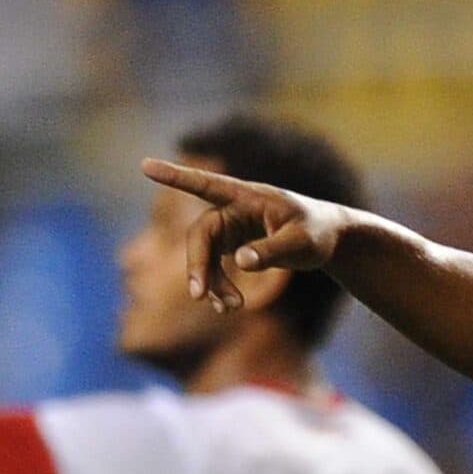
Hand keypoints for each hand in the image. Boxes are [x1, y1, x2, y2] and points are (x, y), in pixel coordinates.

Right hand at [141, 158, 350, 312]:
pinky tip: (229, 307)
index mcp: (249, 197)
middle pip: (201, 234)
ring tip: (232, 308)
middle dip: (197, 265)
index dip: (176, 176)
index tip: (145, 165)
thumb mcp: (301, 244)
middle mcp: (234, 209)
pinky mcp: (232, 244)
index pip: (208, 184)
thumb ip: (272, 250)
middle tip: (198, 296)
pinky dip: (218, 288)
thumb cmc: (317, 233)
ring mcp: (231, 227)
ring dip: (212, 283)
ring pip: (205, 256)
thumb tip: (239, 261)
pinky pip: (213, 267)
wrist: (327, 239)